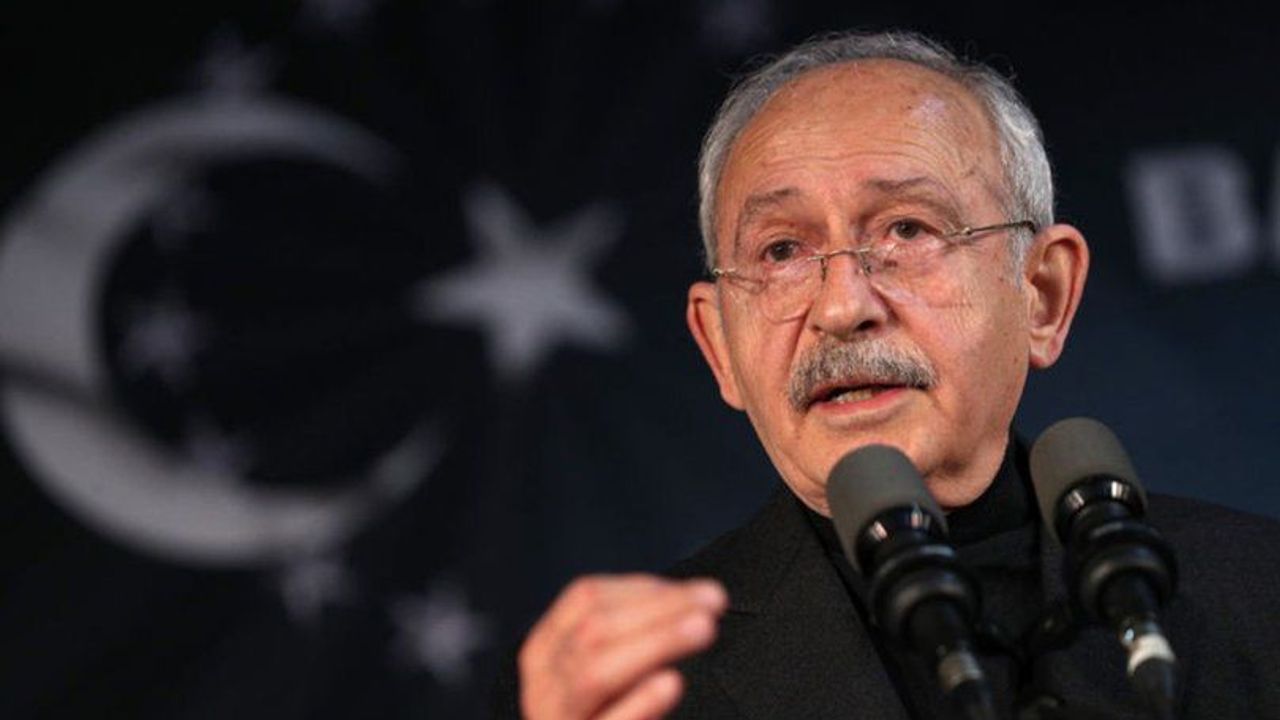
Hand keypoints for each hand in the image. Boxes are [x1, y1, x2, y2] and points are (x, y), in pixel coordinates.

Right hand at [518, 574, 727, 719]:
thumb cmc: (605, 716)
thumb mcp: (606, 674)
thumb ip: (631, 637)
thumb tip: (692, 598)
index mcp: (545, 652)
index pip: (585, 600)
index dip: (644, 589)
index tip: (699, 592)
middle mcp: (542, 687)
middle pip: (594, 632)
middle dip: (658, 611)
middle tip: (713, 602)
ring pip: (595, 671)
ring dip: (655, 642)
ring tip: (703, 629)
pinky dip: (639, 702)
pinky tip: (671, 683)